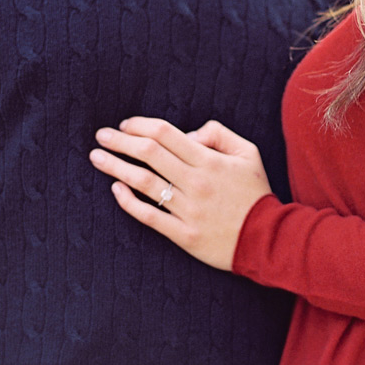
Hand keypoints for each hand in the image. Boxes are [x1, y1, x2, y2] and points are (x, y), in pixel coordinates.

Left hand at [89, 117, 271, 269]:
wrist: (268, 239)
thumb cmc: (255, 193)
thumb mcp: (248, 153)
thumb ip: (219, 133)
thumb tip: (188, 133)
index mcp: (209, 161)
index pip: (166, 134)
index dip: (141, 125)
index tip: (126, 125)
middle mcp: (196, 183)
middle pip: (149, 154)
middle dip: (121, 141)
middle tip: (101, 136)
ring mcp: (188, 210)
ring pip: (144, 183)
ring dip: (116, 167)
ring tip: (97, 158)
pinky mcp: (184, 234)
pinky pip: (149, 216)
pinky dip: (129, 202)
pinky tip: (116, 189)